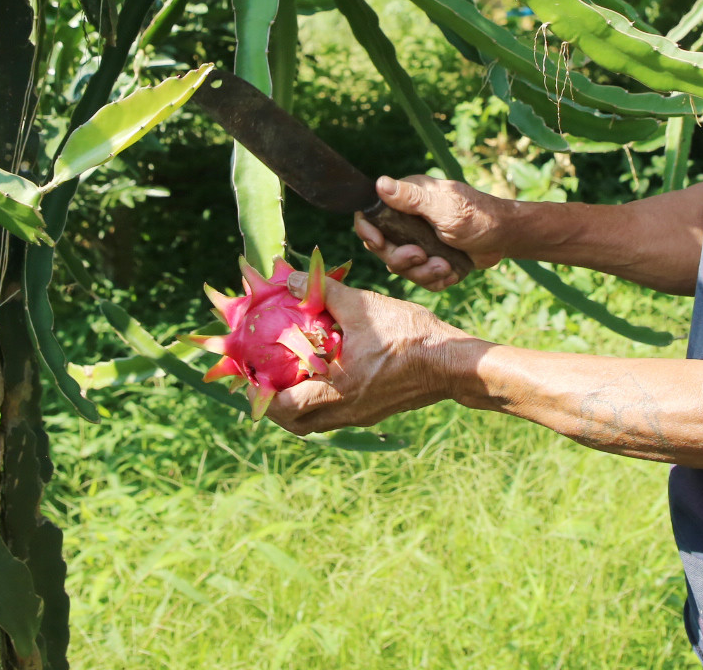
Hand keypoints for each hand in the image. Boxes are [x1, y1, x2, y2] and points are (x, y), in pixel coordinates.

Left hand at [266, 273, 485, 433]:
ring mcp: (360, 415)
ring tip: (293, 374)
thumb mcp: (364, 306)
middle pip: (296, 422)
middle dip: (275, 404)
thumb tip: (293, 279)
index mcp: (336, 390)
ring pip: (317, 421)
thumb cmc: (409, 335)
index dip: (260, 395)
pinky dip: (321, 400)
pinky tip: (326, 371)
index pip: (283, 408)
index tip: (250, 376)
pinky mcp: (374, 411)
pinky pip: (336, 414)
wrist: (452, 363)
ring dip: (299, 403)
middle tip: (267, 378)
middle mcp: (344, 411)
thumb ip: (326, 292)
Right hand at [354, 175, 512, 290]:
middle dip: (401, 258)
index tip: (378, 242)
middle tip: (421, 256)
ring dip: (422, 272)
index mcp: (407, 200)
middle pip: (383, 247)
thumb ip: (412, 198)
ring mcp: (418, 241)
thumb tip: (379, 183)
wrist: (505, 238)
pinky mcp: (430, 259)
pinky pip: (420, 278)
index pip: (371, 215)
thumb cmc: (478, 216)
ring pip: (402, 267)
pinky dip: (435, 279)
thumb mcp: (444, 207)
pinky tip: (450, 272)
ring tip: (445, 266)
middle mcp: (408, 220)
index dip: (368, 231)